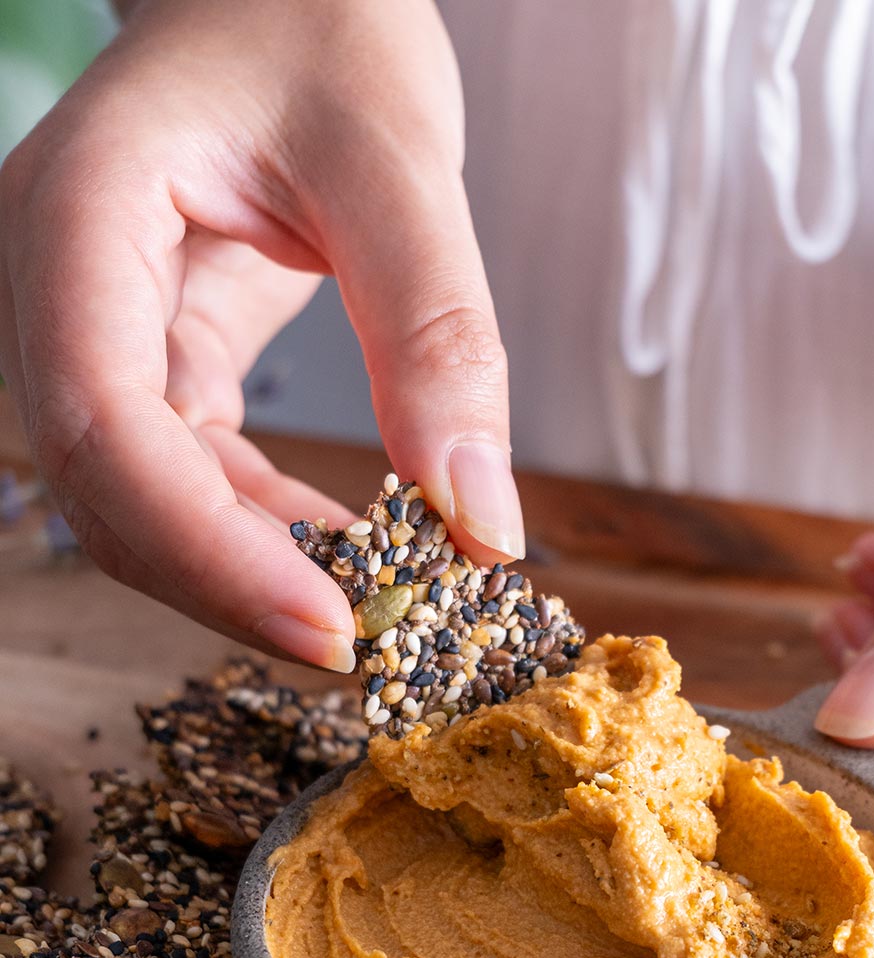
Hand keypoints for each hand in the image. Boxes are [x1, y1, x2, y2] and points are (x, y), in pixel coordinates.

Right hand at [0, 0, 521, 670]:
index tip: (330, 622)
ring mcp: (98, 336)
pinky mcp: (155, 370)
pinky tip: (360, 562)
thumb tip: (482, 517)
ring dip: (254, 577)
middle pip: (107, 491)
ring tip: (378, 611)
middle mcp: (59, 288)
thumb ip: (437, 333)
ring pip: (144, 509)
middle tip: (367, 648)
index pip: (101, 417)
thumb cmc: (321, 27)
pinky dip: (274, 539)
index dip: (205, 544)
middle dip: (231, 586)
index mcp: (79, 213)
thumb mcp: (398, 158)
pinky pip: (197, 487)